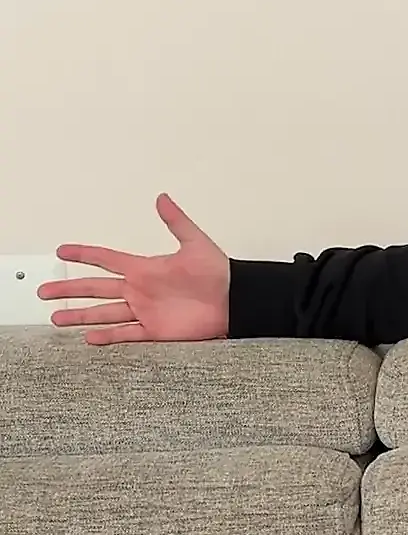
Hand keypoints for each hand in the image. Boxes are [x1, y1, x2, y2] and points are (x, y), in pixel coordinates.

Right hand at [38, 193, 230, 344]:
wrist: (236, 300)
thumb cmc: (219, 272)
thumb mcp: (196, 243)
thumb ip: (176, 221)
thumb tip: (162, 197)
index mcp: (145, 268)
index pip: (106, 259)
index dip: (84, 254)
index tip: (62, 251)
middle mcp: (140, 289)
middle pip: (96, 288)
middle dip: (69, 289)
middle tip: (44, 290)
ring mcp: (145, 310)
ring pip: (104, 313)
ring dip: (80, 315)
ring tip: (56, 317)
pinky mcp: (155, 330)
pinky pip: (125, 334)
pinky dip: (107, 336)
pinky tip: (87, 337)